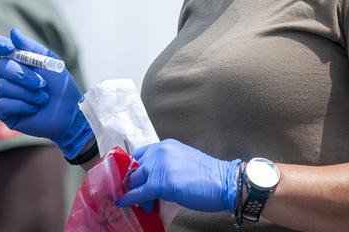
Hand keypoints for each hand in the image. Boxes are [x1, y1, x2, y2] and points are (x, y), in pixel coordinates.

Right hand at [0, 27, 93, 159]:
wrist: (69, 111)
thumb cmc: (60, 86)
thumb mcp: (49, 62)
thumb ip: (31, 47)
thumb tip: (13, 32)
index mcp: (16, 60)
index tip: (8, 48)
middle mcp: (6, 76)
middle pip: (1, 67)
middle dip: (24, 75)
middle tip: (43, 83)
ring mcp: (4, 94)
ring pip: (2, 86)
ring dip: (27, 92)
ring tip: (43, 98)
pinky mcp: (4, 112)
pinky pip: (4, 104)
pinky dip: (23, 105)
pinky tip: (34, 108)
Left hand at [116, 139, 240, 212]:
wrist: (225, 183)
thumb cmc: (208, 177)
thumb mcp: (182, 163)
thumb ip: (165, 167)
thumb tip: (151, 181)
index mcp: (165, 146)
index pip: (139, 154)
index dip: (131, 169)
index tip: (128, 179)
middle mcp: (160, 151)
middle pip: (134, 168)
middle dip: (131, 182)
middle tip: (135, 194)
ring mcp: (159, 166)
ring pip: (134, 180)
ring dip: (133, 193)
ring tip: (141, 203)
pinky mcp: (161, 183)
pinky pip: (138, 192)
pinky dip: (128, 198)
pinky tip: (123, 203)